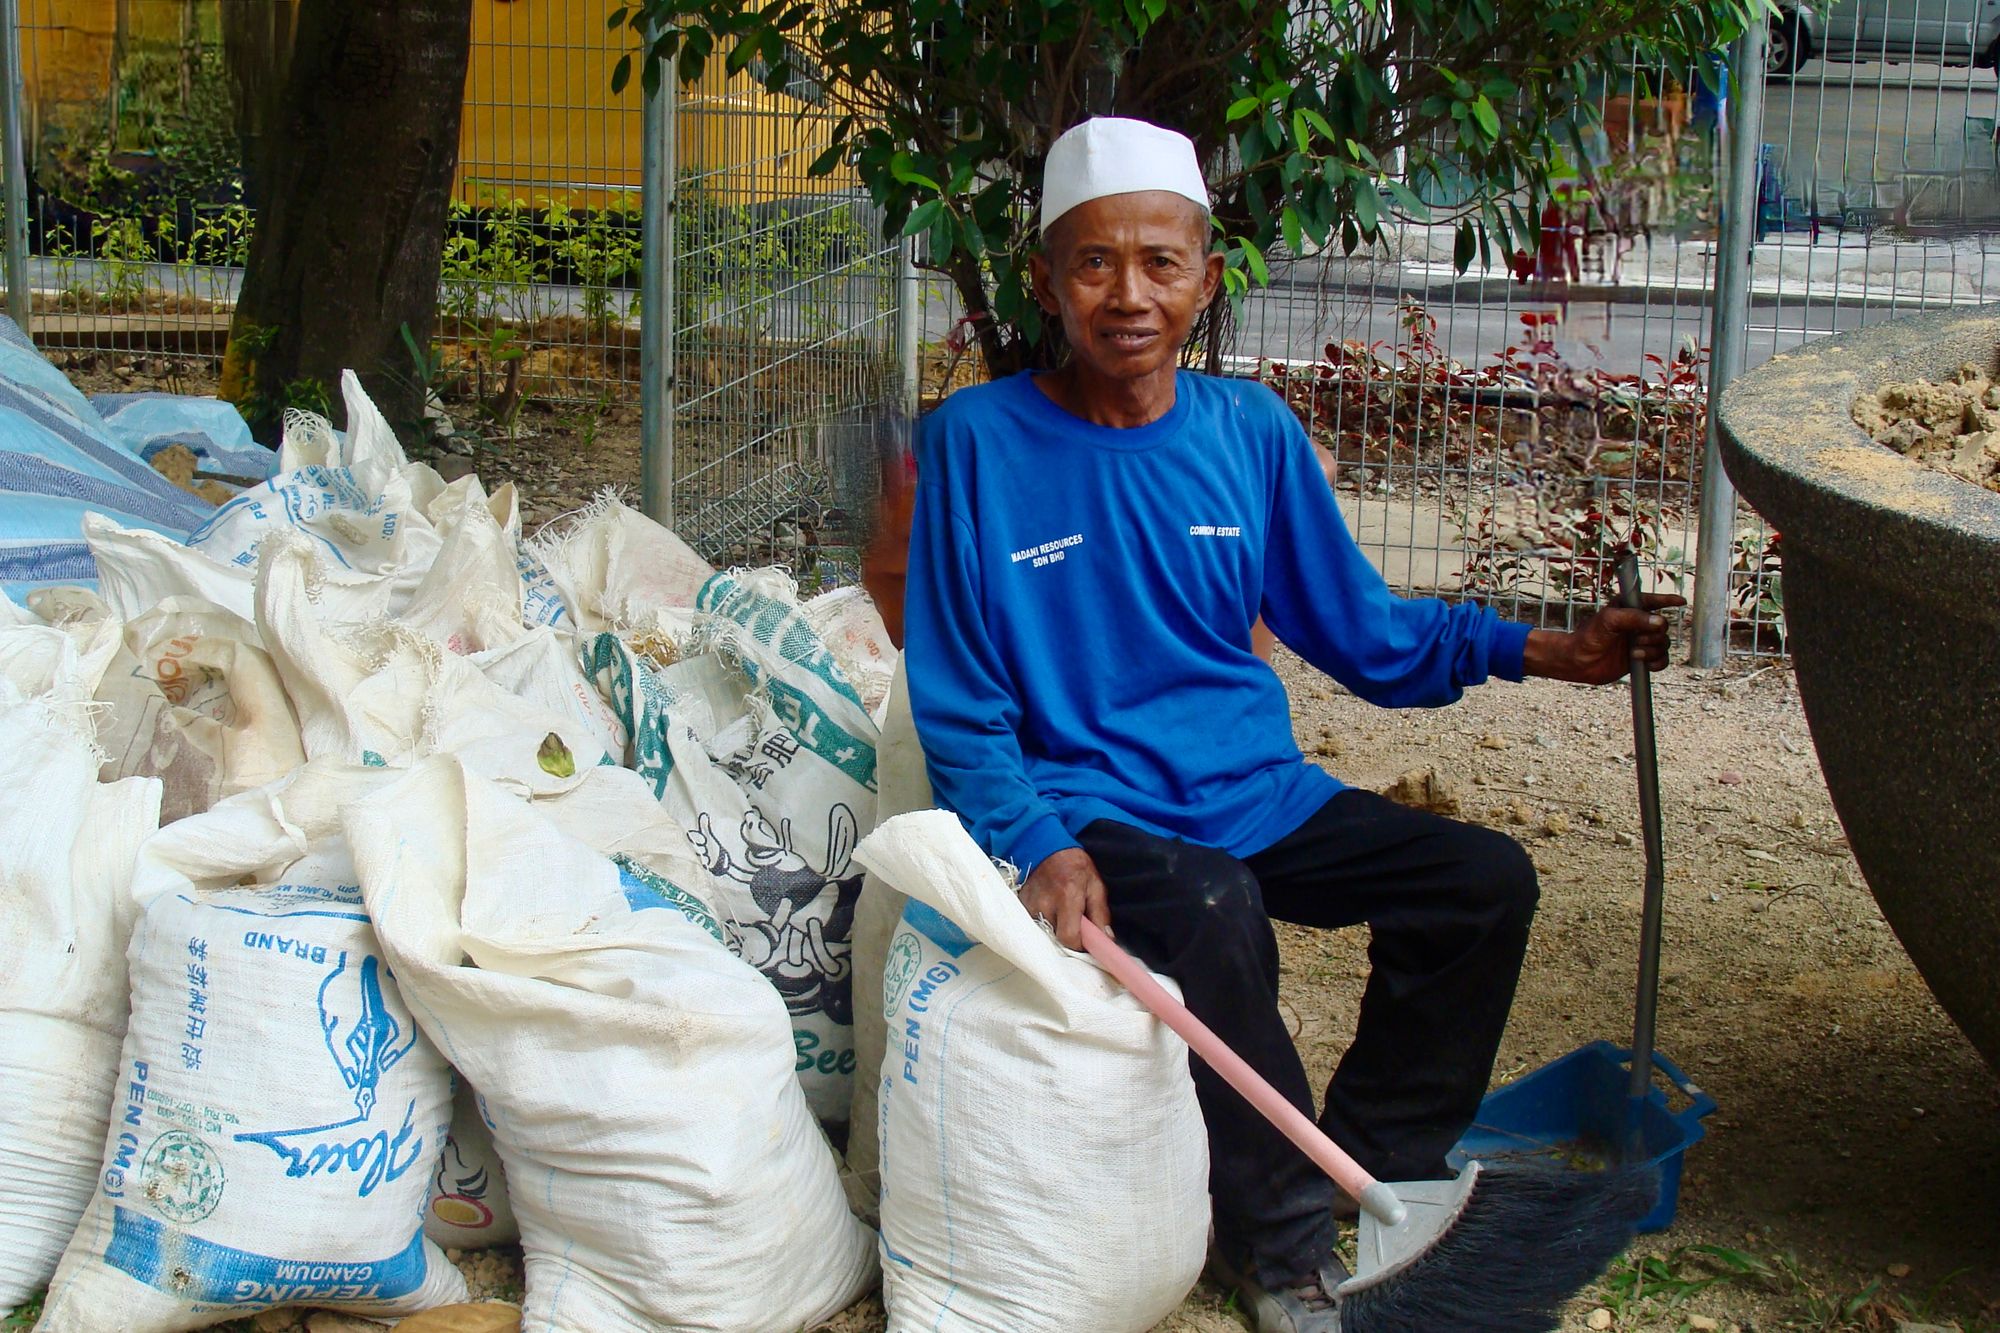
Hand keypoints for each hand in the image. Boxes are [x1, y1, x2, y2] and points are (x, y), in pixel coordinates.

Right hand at [1017, 847, 1110, 950]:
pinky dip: (1044, 921)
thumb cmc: (1076, 867)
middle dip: (1067, 935)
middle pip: (1056, 938)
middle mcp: (1045, 904)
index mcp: (1067, 898)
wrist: (1047, 847)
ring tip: (1061, 913)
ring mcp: (1029, 905)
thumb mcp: (1096, 886)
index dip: (1079, 945)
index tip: (1085, 942)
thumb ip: (1100, 914)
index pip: (1069, 938)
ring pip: (1045, 933)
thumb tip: (1106, 939)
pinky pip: (1034, 924)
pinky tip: (1050, 909)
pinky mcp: (1021, 904)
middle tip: (1075, 924)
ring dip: (1055, 928)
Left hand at [1522, 593, 1683, 684]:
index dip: (1668, 600)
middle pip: (1663, 627)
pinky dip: (1658, 663)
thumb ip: (1635, 618)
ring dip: (1652, 650)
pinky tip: (1646, 664)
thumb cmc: (1588, 637)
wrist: (1577, 662)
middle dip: (1653, 635)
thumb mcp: (1609, 621)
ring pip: (1663, 644)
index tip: (1681, 601)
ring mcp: (1640, 641)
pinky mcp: (1641, 659)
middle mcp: (1637, 624)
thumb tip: (1660, 622)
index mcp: (1629, 609)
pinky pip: (1662, 660)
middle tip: (1635, 640)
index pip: (1653, 601)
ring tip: (1633, 653)